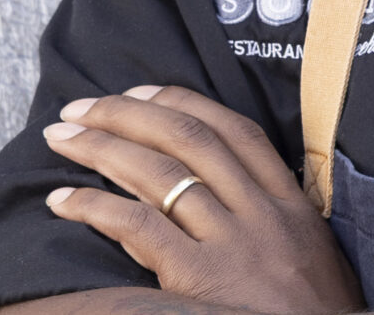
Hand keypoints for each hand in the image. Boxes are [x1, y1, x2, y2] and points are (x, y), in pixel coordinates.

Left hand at [42, 84, 361, 314]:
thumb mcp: (311, 254)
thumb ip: (275, 218)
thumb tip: (229, 192)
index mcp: (289, 202)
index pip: (233, 130)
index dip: (180, 103)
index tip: (138, 92)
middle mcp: (259, 212)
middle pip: (187, 139)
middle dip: (126, 114)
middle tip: (80, 108)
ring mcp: (230, 244)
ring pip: (159, 174)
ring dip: (101, 149)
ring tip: (62, 140)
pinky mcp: (199, 280)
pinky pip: (140, 228)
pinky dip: (96, 207)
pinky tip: (64, 200)